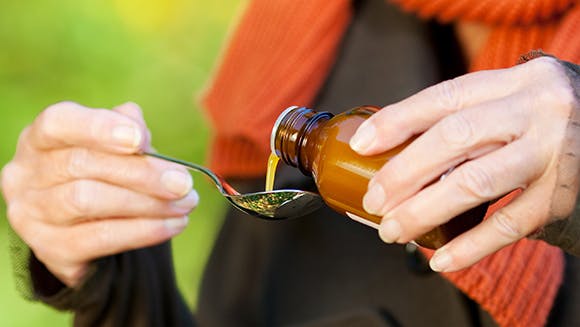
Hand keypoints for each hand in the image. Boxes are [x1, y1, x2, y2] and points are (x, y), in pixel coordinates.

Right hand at [1, 102, 197, 286]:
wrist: (86, 231)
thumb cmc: (104, 176)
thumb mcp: (116, 149)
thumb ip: (128, 132)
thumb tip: (138, 127)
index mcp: (40, 138)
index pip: (59, 122)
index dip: (99, 127)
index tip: (140, 139)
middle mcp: (24, 174)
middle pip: (82, 165)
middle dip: (142, 173)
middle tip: (183, 183)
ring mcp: (31, 214)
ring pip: (88, 201)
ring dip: (148, 204)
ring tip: (185, 204)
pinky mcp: (50, 249)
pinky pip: (100, 239)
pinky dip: (144, 231)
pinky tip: (173, 225)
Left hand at [349, 56, 578, 271]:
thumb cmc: (550, 120)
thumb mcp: (517, 101)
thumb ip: (471, 116)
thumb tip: (398, 148)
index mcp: (517, 82)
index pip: (445, 97)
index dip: (397, 120)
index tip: (363, 144)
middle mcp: (537, 110)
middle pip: (453, 138)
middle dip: (403, 172)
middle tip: (374, 200)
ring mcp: (554, 153)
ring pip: (474, 183)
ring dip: (424, 212)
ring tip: (394, 232)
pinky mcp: (563, 197)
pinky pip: (508, 226)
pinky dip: (470, 247)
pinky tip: (442, 260)